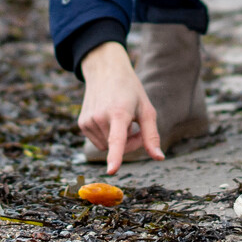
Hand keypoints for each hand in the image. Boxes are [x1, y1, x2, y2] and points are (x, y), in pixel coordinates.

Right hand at [76, 41, 162, 173]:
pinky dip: (106, 137)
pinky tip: (110, 120)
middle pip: (119, 148)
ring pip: (107, 148)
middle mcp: (100, 117)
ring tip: (122, 121)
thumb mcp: (146, 109)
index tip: (111, 171)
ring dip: (118, 141)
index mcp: (119, 112)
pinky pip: (98, 142)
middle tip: (136, 126)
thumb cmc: (130, 91)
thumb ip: (152, 136)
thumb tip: (159, 158)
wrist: (105, 70)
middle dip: (131, 142)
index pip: (117, 139)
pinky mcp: (82, 123)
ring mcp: (88, 121)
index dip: (115, 157)